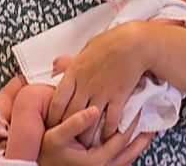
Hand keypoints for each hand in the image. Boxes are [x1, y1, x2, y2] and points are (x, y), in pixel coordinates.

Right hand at [38, 107, 153, 165]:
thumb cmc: (47, 152)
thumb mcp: (56, 137)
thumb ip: (74, 123)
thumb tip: (93, 110)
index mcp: (97, 160)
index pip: (122, 139)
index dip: (132, 124)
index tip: (139, 108)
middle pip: (131, 152)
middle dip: (142, 137)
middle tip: (153, 122)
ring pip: (127, 158)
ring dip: (138, 145)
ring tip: (149, 132)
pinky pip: (120, 160)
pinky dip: (128, 150)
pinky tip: (130, 140)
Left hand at [46, 23, 148, 137]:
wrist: (133, 43)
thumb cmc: (109, 42)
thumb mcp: (84, 49)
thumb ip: (70, 63)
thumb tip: (57, 66)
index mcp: (74, 73)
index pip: (57, 101)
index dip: (52, 116)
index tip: (52, 124)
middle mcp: (85, 86)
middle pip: (70, 115)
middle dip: (67, 129)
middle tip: (66, 137)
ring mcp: (102, 93)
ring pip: (89, 122)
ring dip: (86, 135)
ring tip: (84, 143)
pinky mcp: (118, 97)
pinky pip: (111, 120)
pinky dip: (108, 131)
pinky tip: (106, 136)